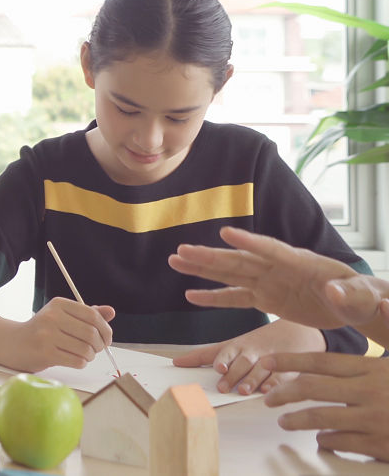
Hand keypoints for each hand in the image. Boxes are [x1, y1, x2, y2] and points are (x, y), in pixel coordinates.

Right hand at [0, 297, 113, 371]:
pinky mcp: (45, 353)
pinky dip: (82, 363)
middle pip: (91, 333)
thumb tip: (111, 311)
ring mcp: (47, 335)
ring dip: (90, 355)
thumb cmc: (43, 330)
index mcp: (58, 304)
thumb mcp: (63, 316)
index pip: (92, 315)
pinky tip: (76, 360)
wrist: (14, 343)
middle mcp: (52, 317)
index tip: (107, 338)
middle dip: (99, 345)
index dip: (105, 328)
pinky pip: (76, 361)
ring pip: (85, 349)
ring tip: (85, 355)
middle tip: (97, 349)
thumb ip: (87, 314)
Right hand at [169, 226, 375, 329]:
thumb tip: (332, 290)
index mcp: (303, 263)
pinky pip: (235, 298)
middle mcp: (279, 269)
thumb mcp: (363, 298)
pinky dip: (214, 297)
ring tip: (176, 260)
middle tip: (182, 250)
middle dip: (211, 255)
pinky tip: (191, 295)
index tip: (225, 234)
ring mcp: (270, 282)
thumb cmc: (365, 298)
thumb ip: (349, 294)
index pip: (273, 250)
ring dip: (203, 268)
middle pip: (240, 260)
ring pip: (230, 274)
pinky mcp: (267, 298)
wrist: (358, 306)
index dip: (251, 243)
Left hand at [173, 319, 323, 394]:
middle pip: (242, 363)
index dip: (223, 359)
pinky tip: (268, 391)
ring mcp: (272, 359)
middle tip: (223, 387)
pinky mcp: (289, 368)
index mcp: (239, 345)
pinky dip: (275, 383)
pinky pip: (282, 376)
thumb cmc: (257, 342)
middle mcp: (254, 351)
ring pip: (261, 370)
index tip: (218, 367)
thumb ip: (205, 355)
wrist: (297, 332)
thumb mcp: (232, 345)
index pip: (227, 351)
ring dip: (251, 380)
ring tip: (242, 391)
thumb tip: (177, 362)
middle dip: (232, 375)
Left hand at [262, 351, 388, 461]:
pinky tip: (322, 439)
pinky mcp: (379, 444)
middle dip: (283, 393)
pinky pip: (339, 442)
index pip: (320, 361)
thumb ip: (361, 373)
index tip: (265, 361)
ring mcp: (374, 418)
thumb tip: (319, 374)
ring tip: (284, 421)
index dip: (288, 360)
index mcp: (372, 369)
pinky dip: (324, 440)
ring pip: (319, 417)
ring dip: (295, 420)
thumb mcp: (388, 374)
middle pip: (311, 388)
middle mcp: (370, 391)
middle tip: (269, 399)